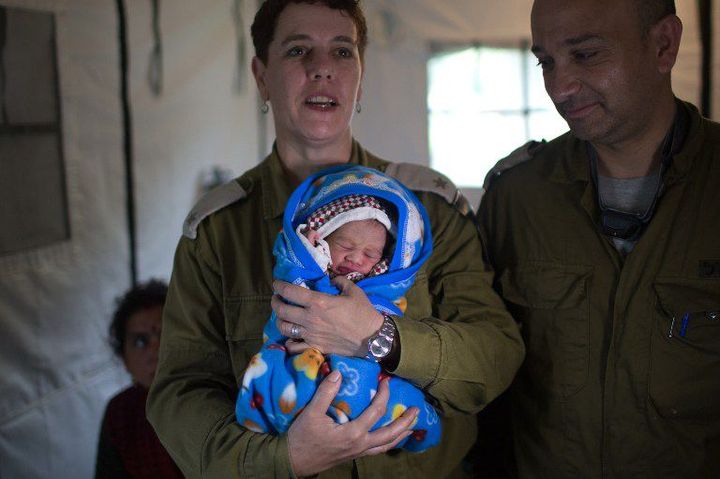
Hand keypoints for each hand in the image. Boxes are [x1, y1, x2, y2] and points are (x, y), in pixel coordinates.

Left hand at [272, 276, 383, 356]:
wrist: (373, 338)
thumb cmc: (364, 313)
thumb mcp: (354, 291)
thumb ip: (339, 281)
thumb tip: (331, 279)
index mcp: (318, 302)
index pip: (291, 292)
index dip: (280, 286)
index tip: (276, 284)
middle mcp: (310, 318)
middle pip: (282, 310)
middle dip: (275, 302)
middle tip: (276, 298)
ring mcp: (311, 334)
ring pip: (284, 327)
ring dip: (279, 320)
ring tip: (282, 316)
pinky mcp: (315, 347)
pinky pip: (294, 346)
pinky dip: (289, 341)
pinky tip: (291, 336)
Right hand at [287, 370, 417, 476]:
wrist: (294, 461)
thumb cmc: (302, 437)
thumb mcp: (312, 413)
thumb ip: (326, 392)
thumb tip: (340, 373)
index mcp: (353, 433)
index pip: (376, 412)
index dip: (384, 395)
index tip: (386, 381)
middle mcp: (360, 444)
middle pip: (390, 434)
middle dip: (405, 421)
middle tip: (417, 410)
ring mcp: (358, 452)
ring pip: (386, 445)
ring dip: (400, 435)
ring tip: (412, 426)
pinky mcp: (354, 455)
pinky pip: (377, 449)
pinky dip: (388, 443)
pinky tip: (390, 438)